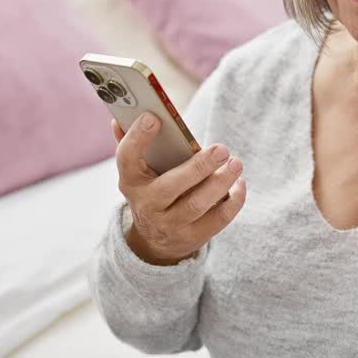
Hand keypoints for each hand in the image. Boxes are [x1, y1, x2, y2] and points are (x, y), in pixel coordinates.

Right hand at [112, 113, 245, 265]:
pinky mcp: (192, 237)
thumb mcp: (138, 172)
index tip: (154, 117)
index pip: (127, 158)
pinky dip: (233, 200)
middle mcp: (147, 204)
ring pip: (197, 203)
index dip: (138, 137)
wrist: (156, 239)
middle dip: (199, 166)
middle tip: (222, 149)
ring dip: (221, 182)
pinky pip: (218, 219)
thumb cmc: (152, 190)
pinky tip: (239, 183)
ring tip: (235, 163)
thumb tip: (119, 118)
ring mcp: (169, 224)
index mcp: (131, 181)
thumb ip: (132, 143)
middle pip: (172, 185)